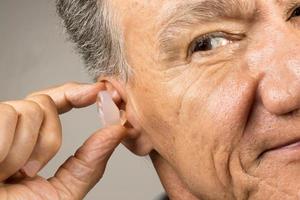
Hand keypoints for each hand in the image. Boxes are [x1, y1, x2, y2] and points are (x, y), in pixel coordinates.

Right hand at [0, 82, 126, 198]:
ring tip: (7, 175)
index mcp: (29, 141)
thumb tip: (118, 130)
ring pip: (28, 109)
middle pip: (44, 104)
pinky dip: (6, 147)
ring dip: (25, 150)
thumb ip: (90, 162)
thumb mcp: (62, 192)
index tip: (99, 91)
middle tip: (30, 171)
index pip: (54, 103)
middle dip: (48, 139)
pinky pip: (6, 116)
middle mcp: (9, 128)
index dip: (76, 93)